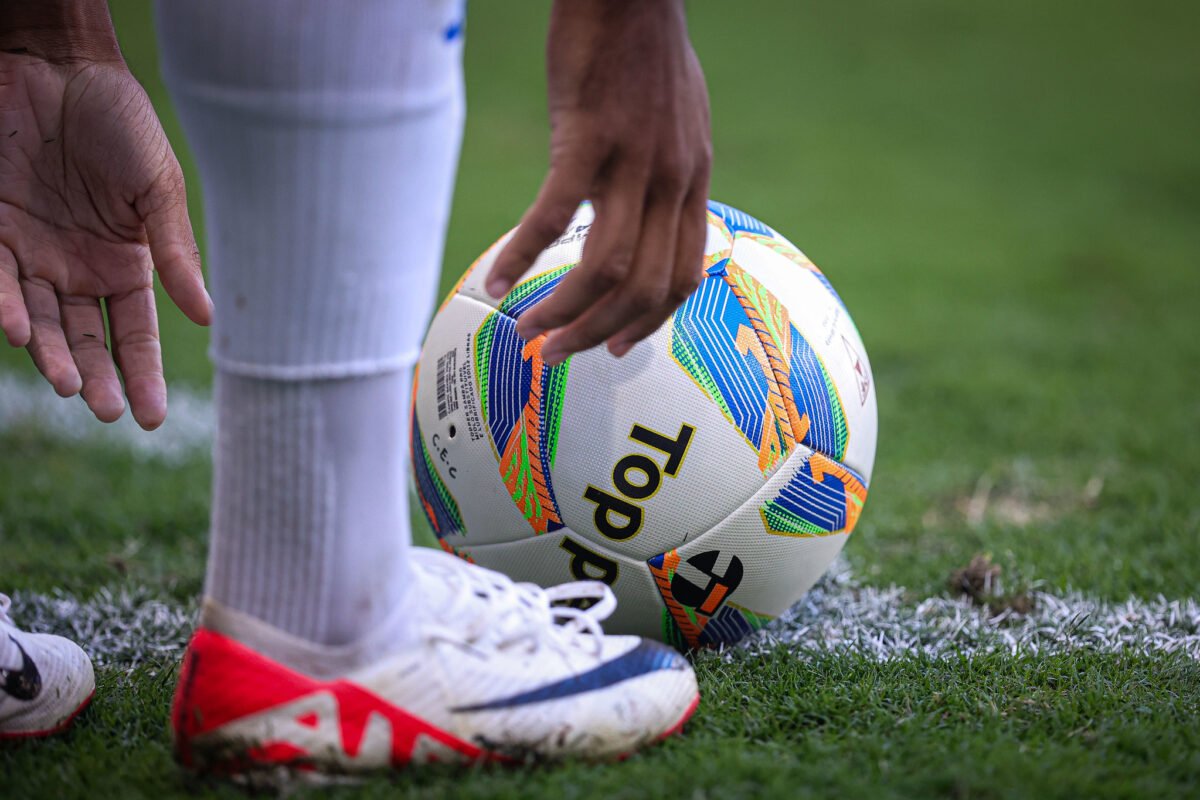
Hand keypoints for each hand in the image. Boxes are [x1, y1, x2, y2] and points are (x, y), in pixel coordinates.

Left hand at [0, 54, 210, 428]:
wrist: (55, 64)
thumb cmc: (119, 122)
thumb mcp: (158, 188)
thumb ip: (175, 253)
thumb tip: (208, 317)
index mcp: (125, 264)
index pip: (135, 333)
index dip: (143, 375)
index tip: (149, 418)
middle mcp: (76, 268)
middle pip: (86, 339)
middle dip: (97, 379)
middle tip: (106, 412)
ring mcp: (32, 253)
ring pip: (40, 323)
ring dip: (51, 356)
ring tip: (68, 385)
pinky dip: (5, 307)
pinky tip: (19, 330)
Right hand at [486, 0, 711, 365]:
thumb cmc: (644, 50)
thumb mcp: (680, 121)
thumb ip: (668, 172)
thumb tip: (646, 210)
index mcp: (691, 180)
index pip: (683, 276)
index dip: (651, 322)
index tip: (620, 345)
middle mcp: (671, 181)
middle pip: (644, 288)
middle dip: (600, 334)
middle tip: (559, 354)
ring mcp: (633, 162)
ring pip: (605, 268)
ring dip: (566, 311)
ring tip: (529, 332)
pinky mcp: (587, 138)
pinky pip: (554, 216)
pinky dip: (522, 254)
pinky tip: (497, 278)